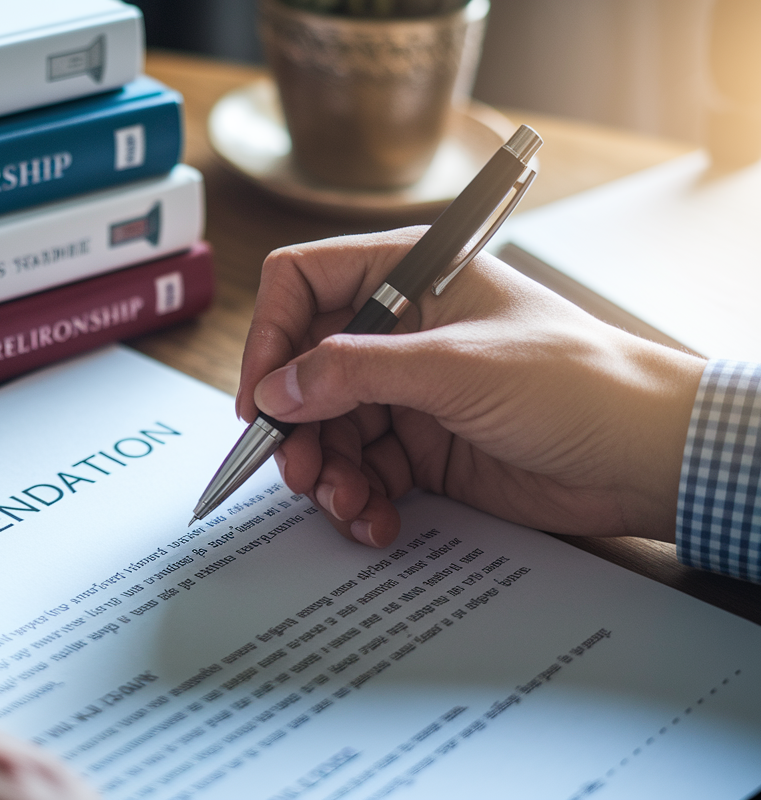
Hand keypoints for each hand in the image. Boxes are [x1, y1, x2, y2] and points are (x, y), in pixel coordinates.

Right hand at [237, 228, 705, 547]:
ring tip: (348, 503)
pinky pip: (364, 471)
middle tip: (300, 470)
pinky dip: (359, 498)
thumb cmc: (578, 382)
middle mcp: (400, 330)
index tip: (261, 398)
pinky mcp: (423, 446)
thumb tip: (276, 390)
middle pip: (305, 368)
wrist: (646, 456)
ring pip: (328, 428)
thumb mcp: (454, 367)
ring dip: (327, 472)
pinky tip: (376, 519)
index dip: (270, 337)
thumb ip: (354, 373)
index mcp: (409, 277)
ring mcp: (410, 391)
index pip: (303, 284)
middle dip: (297, 425)